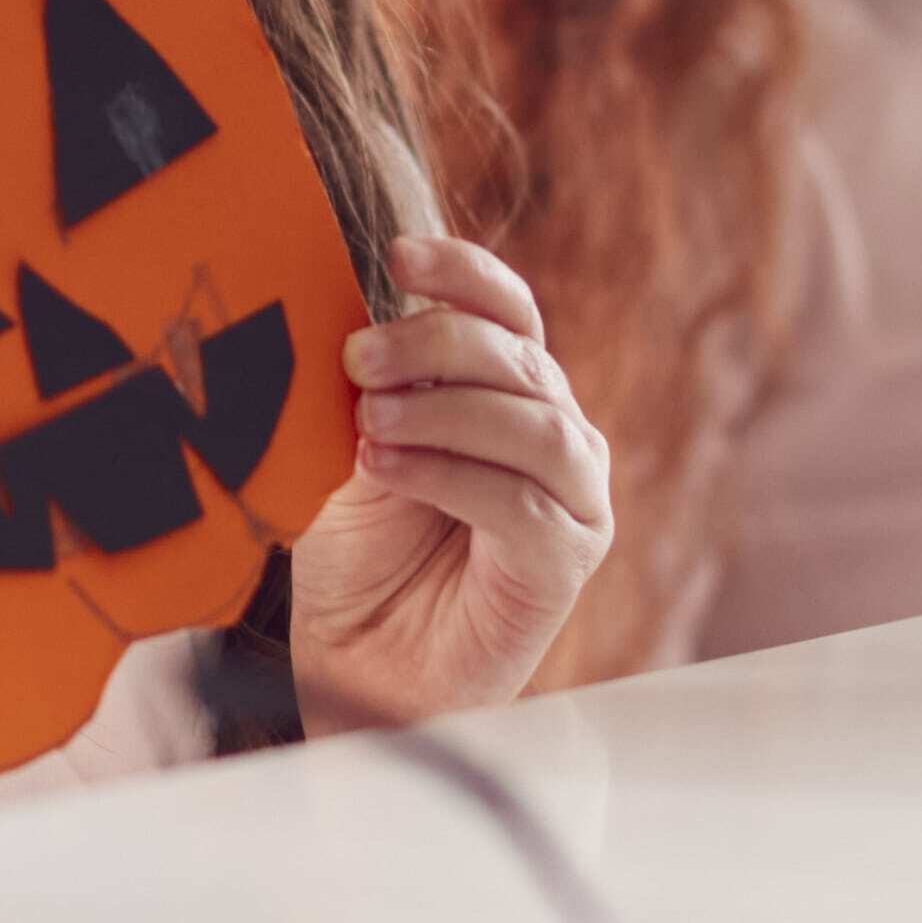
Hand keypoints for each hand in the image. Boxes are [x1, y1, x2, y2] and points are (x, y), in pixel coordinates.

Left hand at [287, 234, 612, 734]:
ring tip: (371, 419)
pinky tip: (390, 466)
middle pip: (521, 356)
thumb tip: (350, 317)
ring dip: (446, 407)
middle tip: (361, 356)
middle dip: (437, 341)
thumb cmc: (358, 559)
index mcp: (508, 394)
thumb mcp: (353, 451)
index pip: (509, 310)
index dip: (464, 272)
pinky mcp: (565, 559)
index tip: (400, 254)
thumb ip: (373, 390)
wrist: (360, 668)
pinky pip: (522, 499)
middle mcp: (554, 435)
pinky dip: (451, 472)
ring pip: (533, 422)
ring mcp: (571, 498)